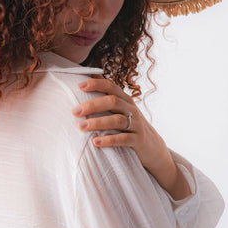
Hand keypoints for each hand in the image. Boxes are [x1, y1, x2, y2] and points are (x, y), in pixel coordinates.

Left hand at [72, 77, 191, 199]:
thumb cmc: (130, 127)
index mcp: (125, 100)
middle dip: (92, 105)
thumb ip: (106, 98)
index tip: (79, 86)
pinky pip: (124, 139)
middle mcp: (132, 109)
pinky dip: (109, 140)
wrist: (152, 148)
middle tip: (75, 111)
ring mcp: (136, 124)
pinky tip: (95, 142)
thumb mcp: (121, 111)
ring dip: (98, 122)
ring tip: (81, 127)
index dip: (96, 84)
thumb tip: (88, 79)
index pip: (111, 86)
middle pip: (112, 101)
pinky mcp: (138, 140)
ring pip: (117, 120)